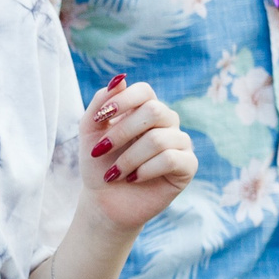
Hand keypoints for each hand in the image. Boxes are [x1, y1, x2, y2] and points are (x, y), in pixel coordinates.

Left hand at [80, 76, 196, 233]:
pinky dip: (146, 169)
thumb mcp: (90, 130)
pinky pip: (171, 159)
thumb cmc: (99, 163)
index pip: (144, 90)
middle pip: (154, 111)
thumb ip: (101, 102)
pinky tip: (133, 179)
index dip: (122, 101)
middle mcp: (166, 122)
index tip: (99, 119)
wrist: (105, 200)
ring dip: (129, 158)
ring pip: (159, 139)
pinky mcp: (188, 165)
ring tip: (114, 173)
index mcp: (145, 109)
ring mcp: (180, 142)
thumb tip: (121, 77)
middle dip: (122, 132)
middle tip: (100, 151)